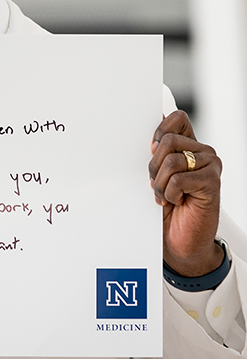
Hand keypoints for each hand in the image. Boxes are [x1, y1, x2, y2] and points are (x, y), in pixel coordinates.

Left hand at [149, 110, 223, 276]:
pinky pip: (178, 179)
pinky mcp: (212, 182)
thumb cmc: (167, 206)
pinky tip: (176, 201)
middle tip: (156, 183)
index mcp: (188, 145)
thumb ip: (155, 150)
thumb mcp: (155, 173)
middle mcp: (202, 152)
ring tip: (165, 195)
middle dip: (153, 165)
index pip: (177, 118)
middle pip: (167, 140)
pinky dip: (169, 193)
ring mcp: (210, 165)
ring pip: (170, 160)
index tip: (151, 149)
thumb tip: (147, 121)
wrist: (179, 240)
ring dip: (160, 183)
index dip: (159, 130)